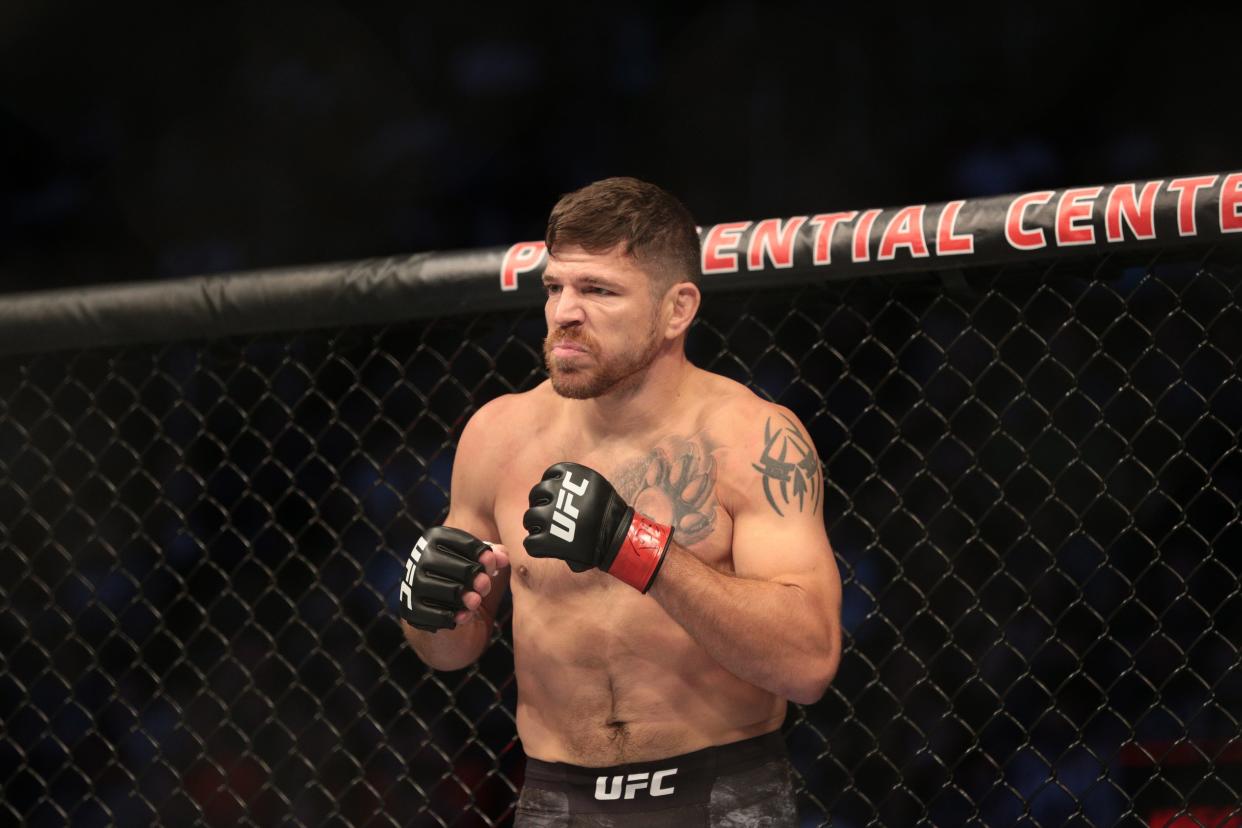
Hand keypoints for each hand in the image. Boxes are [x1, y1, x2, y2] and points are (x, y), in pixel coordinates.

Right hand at [398, 526, 508, 630]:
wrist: (432, 604)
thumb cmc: (460, 574)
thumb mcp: (476, 560)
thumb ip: (493, 555)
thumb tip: (503, 557)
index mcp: (435, 538)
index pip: (466, 543)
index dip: (484, 555)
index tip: (491, 564)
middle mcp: (420, 557)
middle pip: (460, 569)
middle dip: (478, 579)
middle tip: (484, 584)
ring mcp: (413, 584)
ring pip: (450, 592)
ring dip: (470, 599)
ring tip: (476, 600)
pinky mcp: (413, 610)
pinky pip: (439, 614)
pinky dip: (456, 616)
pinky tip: (464, 616)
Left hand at [522, 462, 672, 591]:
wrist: (619, 539)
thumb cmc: (610, 516)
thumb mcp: (595, 490)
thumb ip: (576, 487)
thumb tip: (556, 484)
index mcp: (574, 476)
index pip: (551, 474)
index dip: (551, 486)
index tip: (555, 496)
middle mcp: (561, 492)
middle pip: (537, 493)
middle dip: (539, 504)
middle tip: (546, 515)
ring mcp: (552, 515)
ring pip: (530, 517)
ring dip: (533, 524)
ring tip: (542, 531)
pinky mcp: (549, 539)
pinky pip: (531, 542)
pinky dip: (534, 546)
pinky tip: (543, 547)